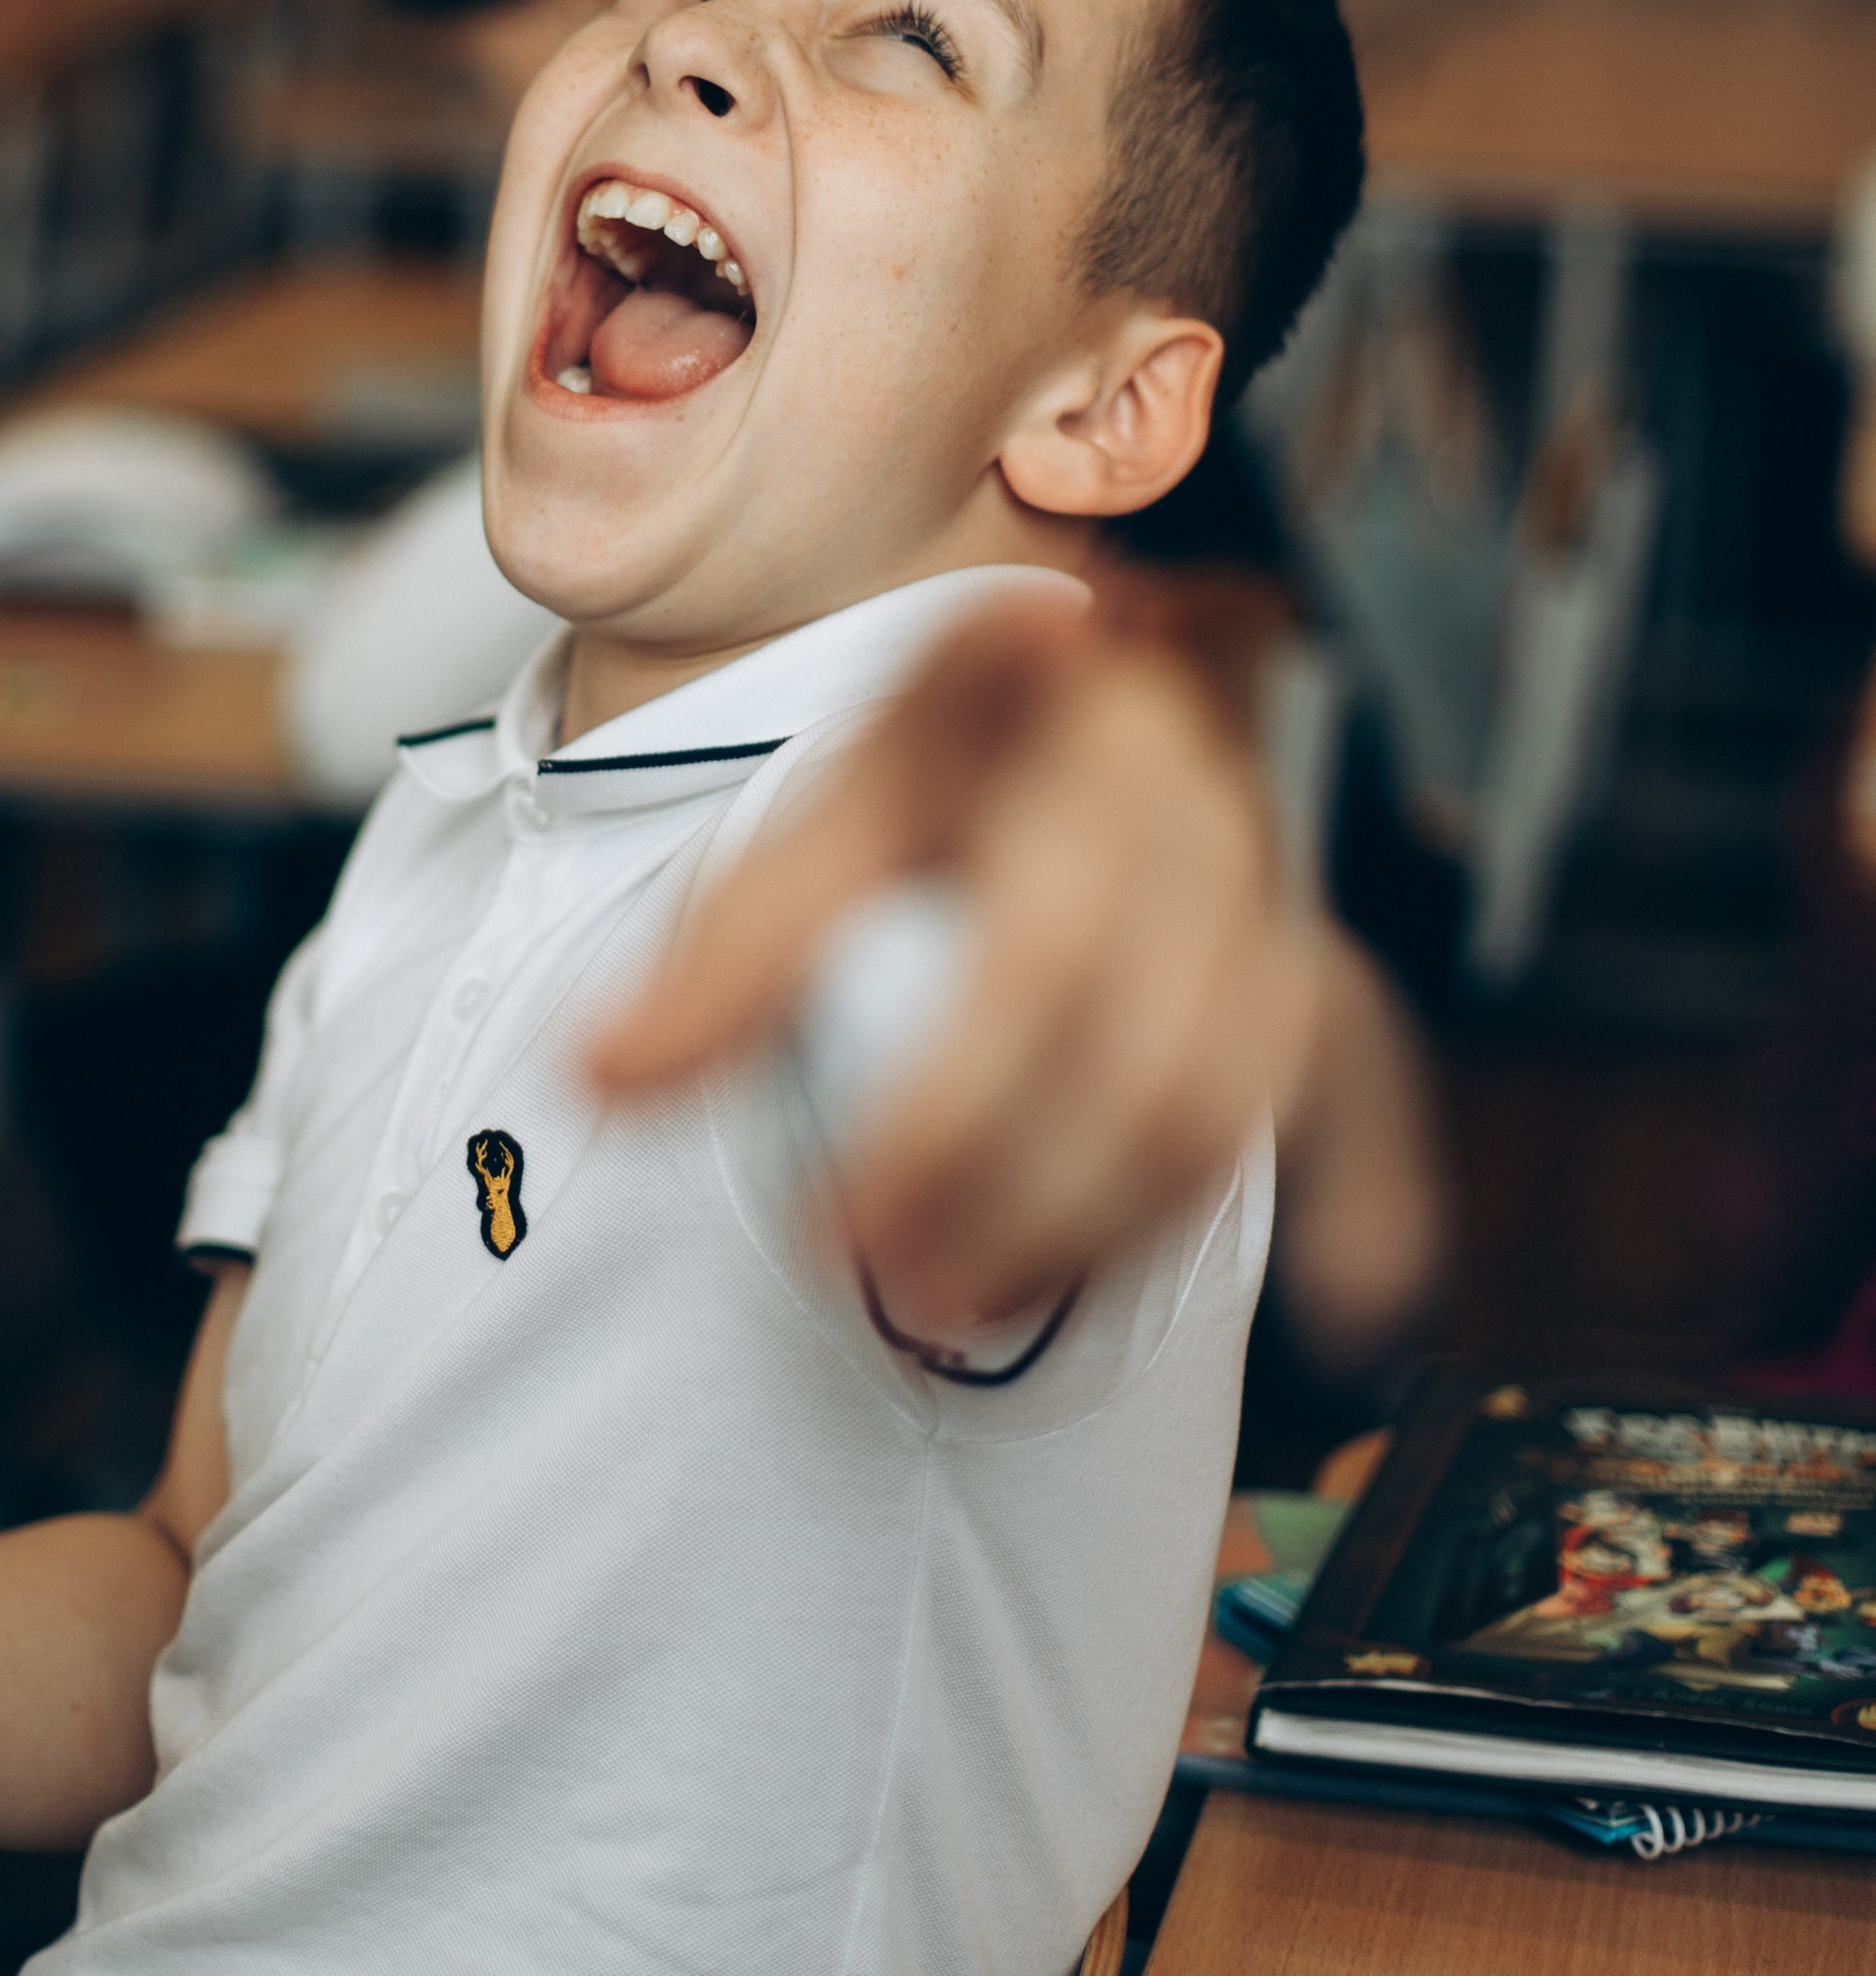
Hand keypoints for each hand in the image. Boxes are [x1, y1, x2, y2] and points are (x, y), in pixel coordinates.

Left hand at [589, 590, 1443, 1355]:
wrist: (1072, 673)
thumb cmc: (946, 747)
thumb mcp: (825, 808)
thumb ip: (725, 955)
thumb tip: (601, 1082)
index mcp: (1074, 739)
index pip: (1034, 957)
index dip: (945, 1115)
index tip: (838, 1223)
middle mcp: (1199, 811)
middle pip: (1145, 1046)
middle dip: (1019, 1200)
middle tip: (896, 1290)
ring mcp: (1274, 890)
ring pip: (1233, 1089)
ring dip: (1115, 1227)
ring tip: (980, 1302)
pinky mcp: (1318, 958)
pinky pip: (1374, 1075)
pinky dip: (1371, 1189)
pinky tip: (1348, 1292)